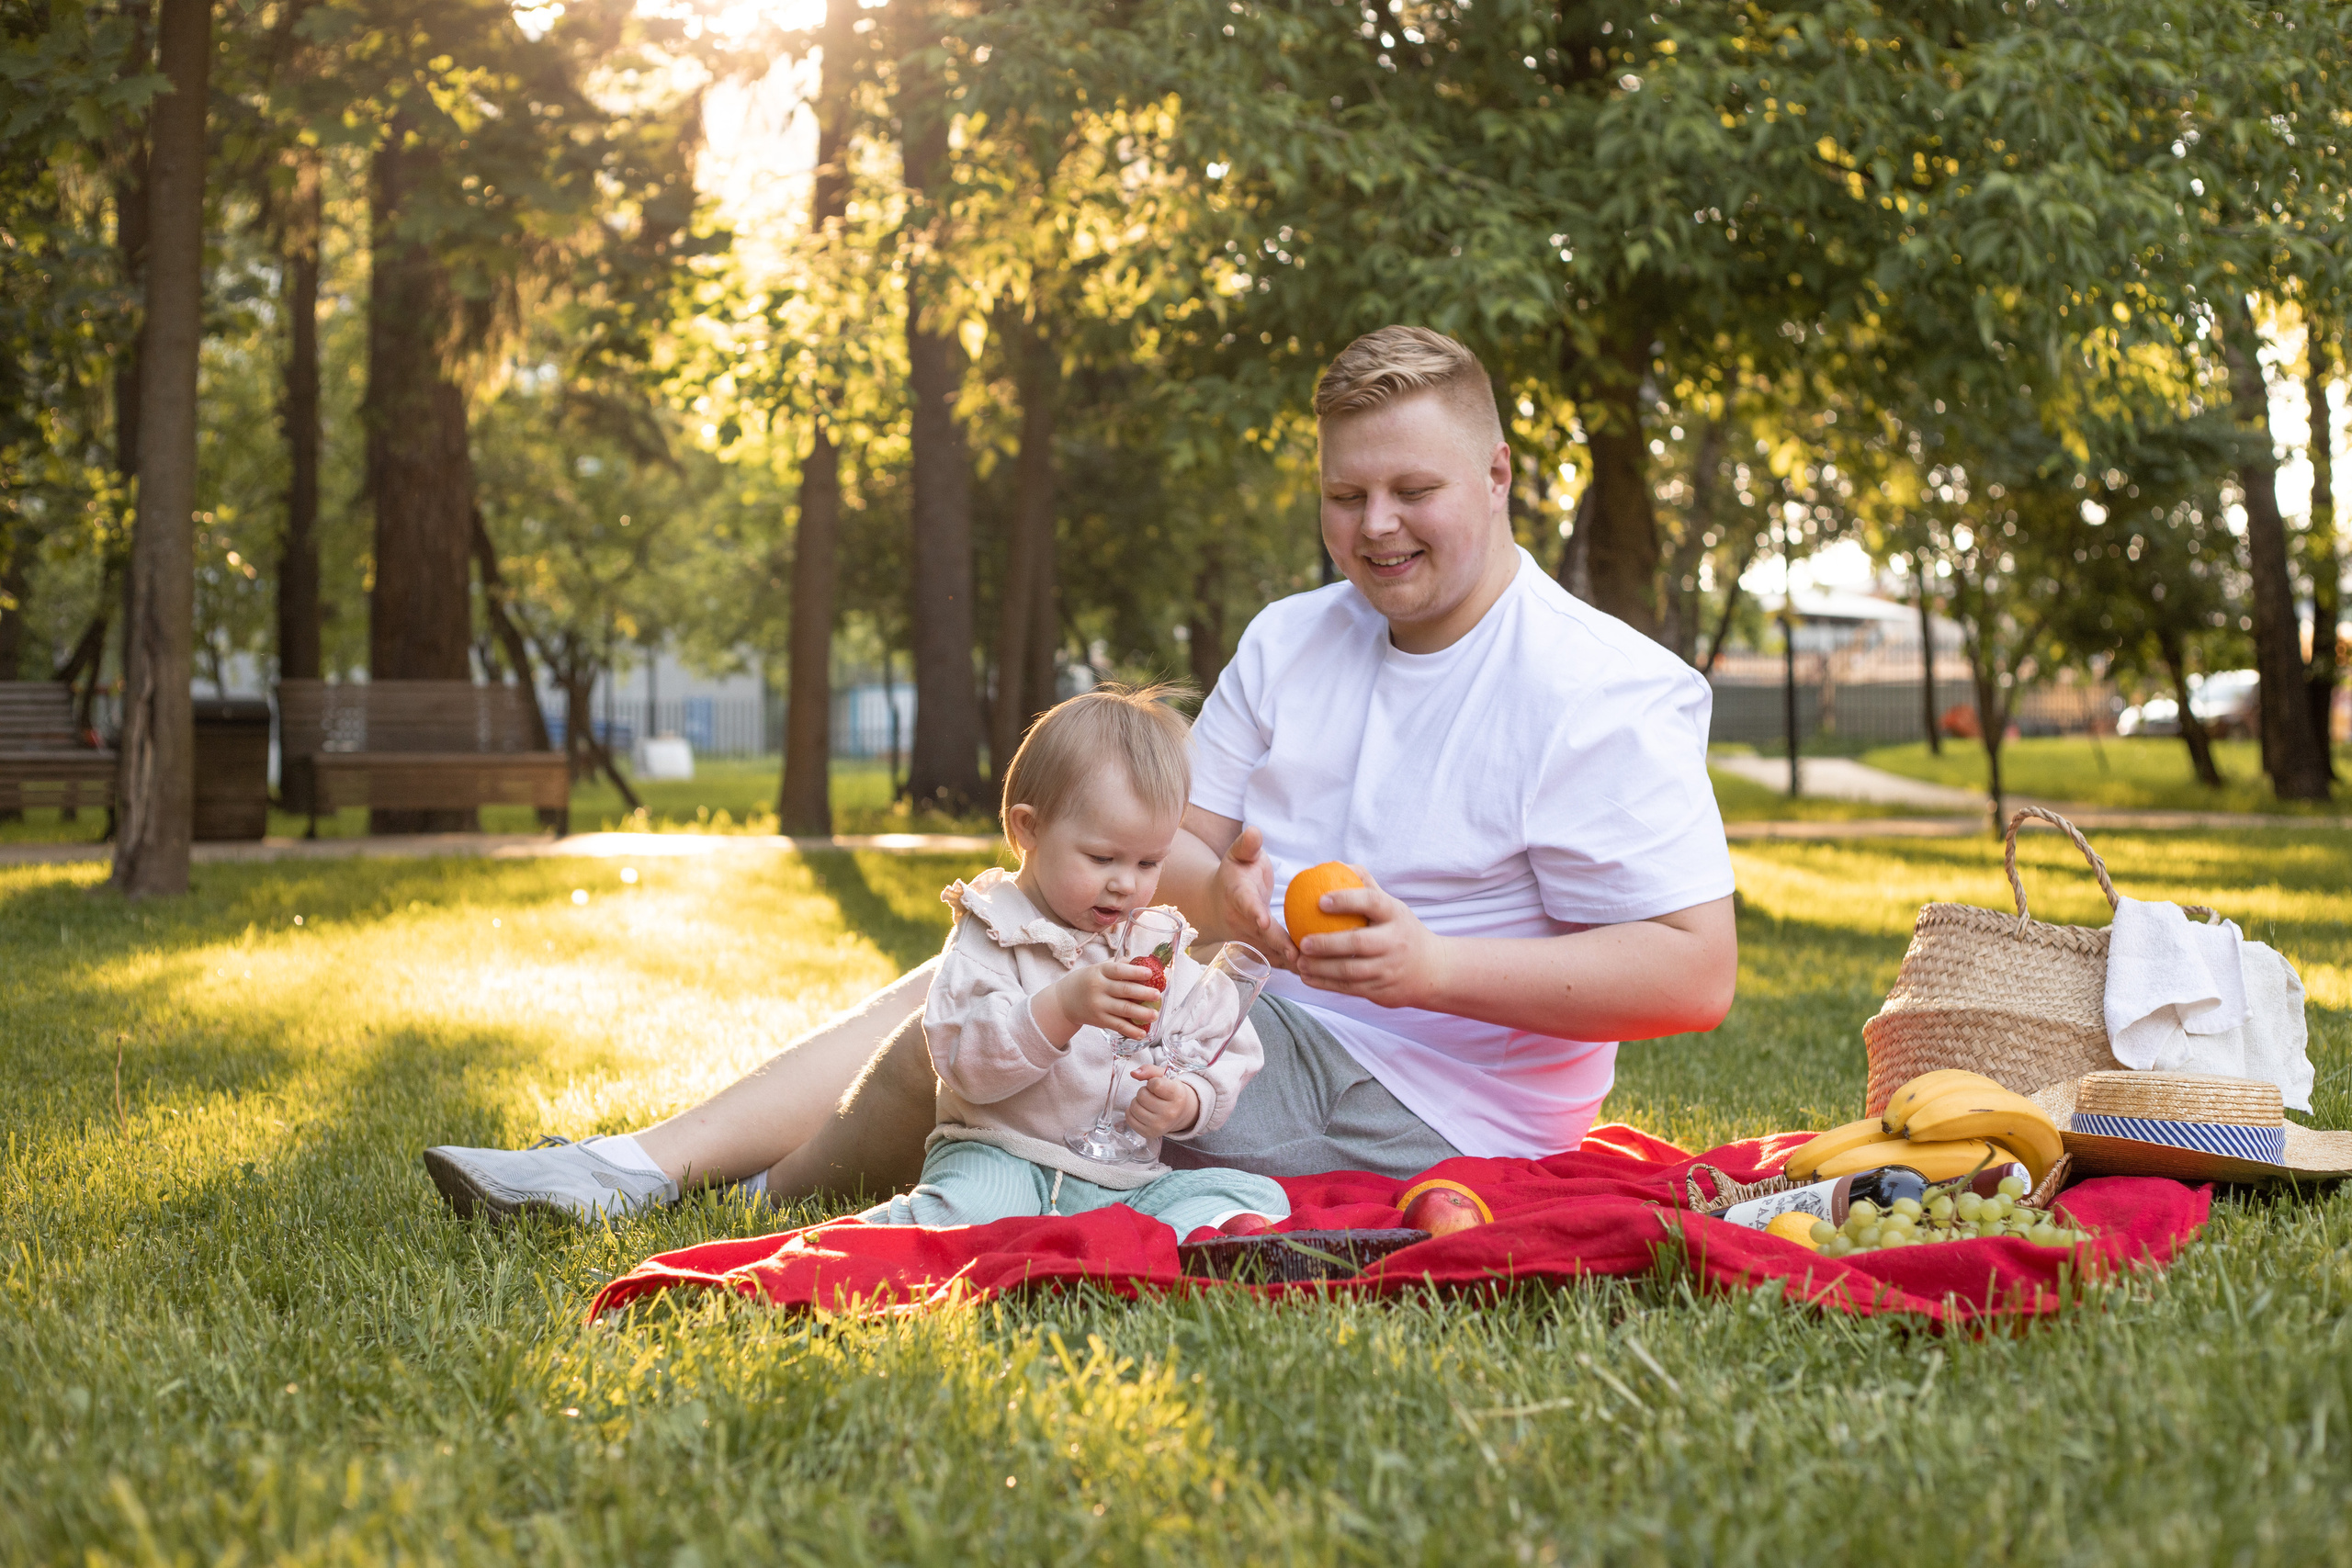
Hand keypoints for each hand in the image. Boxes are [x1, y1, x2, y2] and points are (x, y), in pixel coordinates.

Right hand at [1033, 961, 1163, 1046]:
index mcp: (1100, 971)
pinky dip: (1130, 1031)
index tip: (1150, 974)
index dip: (1135, 972)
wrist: (1064, 1000)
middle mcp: (1099, 988)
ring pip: (1123, 1010)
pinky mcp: (1099, 1021)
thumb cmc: (1086, 981)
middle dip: (1143, 993)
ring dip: (1141, 1013)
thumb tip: (1142, 961)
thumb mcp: (1098, 969)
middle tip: (1157, 995)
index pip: (1119, 971)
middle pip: (1124, 990)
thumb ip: (1118, 965)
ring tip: (1155, 1014)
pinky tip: (1142, 1033)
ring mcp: (1099, 1005)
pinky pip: (1117, 1026)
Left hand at [1123, 1064, 1200, 1137]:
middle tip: (1152, 1095)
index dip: (1152, 1082)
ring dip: (1137, 1102)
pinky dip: (1132, 1112)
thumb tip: (1133, 1073)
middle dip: (1143, 1092)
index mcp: (1177, 1096)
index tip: (1157, 1086)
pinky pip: (1129, 1119)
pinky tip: (1142, 1111)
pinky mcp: (1150, 1133)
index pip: (1155, 1085)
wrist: (1180, 1112)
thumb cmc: (1170, 1091)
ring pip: (1134, 1107)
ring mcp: (1160, 1125)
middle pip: (1142, 1096)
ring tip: (1147, 1103)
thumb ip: (1149, 1070)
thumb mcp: (1165, 1077)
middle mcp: (1170, 1113)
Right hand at [1214, 825, 1299, 969]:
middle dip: (1280, 946)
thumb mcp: (1238, 854)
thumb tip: (1254, 832)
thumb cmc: (1235, 874)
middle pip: (1261, 936)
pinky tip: (1316, 972)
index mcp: (1236, 895)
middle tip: (1300, 956)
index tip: (1264, 921)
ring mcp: (1246, 940)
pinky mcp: (1256, 951)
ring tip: (1313, 968)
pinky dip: (1293, 967)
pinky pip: (1275, 960)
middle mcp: (1239, 922)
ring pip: (1269, 954)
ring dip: (1289, 962)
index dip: (1254, 912)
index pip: (1245, 904)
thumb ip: (1247, 844)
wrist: (1213, 904)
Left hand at [1293, 869, 1446, 1009]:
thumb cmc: (1401, 930)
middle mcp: (1395, 941)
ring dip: (1320, 968)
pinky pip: (1349, 988)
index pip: (1371, 902)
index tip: (1319, 900)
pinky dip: (1325, 984)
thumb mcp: (1392, 906)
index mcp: (1395, 915)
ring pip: (1350, 970)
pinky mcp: (1382, 989)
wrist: (1431, 969)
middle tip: (1303, 941)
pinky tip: (1307, 977)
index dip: (1345, 900)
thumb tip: (1336, 865)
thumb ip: (1366, 885)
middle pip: (1358, 942)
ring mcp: (1389, 968)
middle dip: (1327, 943)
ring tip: (1300, 962)